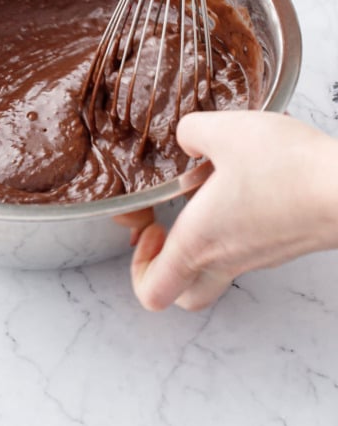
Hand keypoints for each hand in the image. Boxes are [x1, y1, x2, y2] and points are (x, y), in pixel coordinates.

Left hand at [130, 111, 337, 310]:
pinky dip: (238, 224)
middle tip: (167, 228)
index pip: (153, 292)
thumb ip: (192, 132)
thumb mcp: (224, 131)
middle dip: (167, 268)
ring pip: (218, 269)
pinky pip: (250, 247)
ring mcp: (260, 257)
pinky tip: (246, 181)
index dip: (138, 269)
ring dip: (204, 238)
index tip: (148, 230)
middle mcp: (227, 259)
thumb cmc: (287, 169)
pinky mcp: (285, 244)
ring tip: (208, 192)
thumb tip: (186, 138)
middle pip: (186, 294)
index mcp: (198, 242)